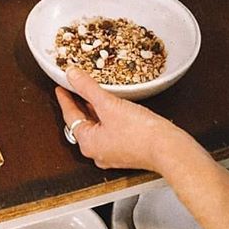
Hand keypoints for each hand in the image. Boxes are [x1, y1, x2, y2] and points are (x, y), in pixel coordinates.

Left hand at [55, 67, 174, 171]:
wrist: (168, 148)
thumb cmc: (140, 133)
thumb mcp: (108, 104)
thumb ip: (87, 88)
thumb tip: (72, 75)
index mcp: (88, 143)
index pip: (70, 116)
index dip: (65, 99)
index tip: (61, 88)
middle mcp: (98, 152)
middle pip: (83, 122)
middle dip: (79, 104)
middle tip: (75, 88)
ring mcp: (113, 153)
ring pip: (97, 126)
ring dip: (94, 109)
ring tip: (92, 93)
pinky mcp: (127, 150)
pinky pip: (110, 130)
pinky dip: (107, 116)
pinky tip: (113, 106)